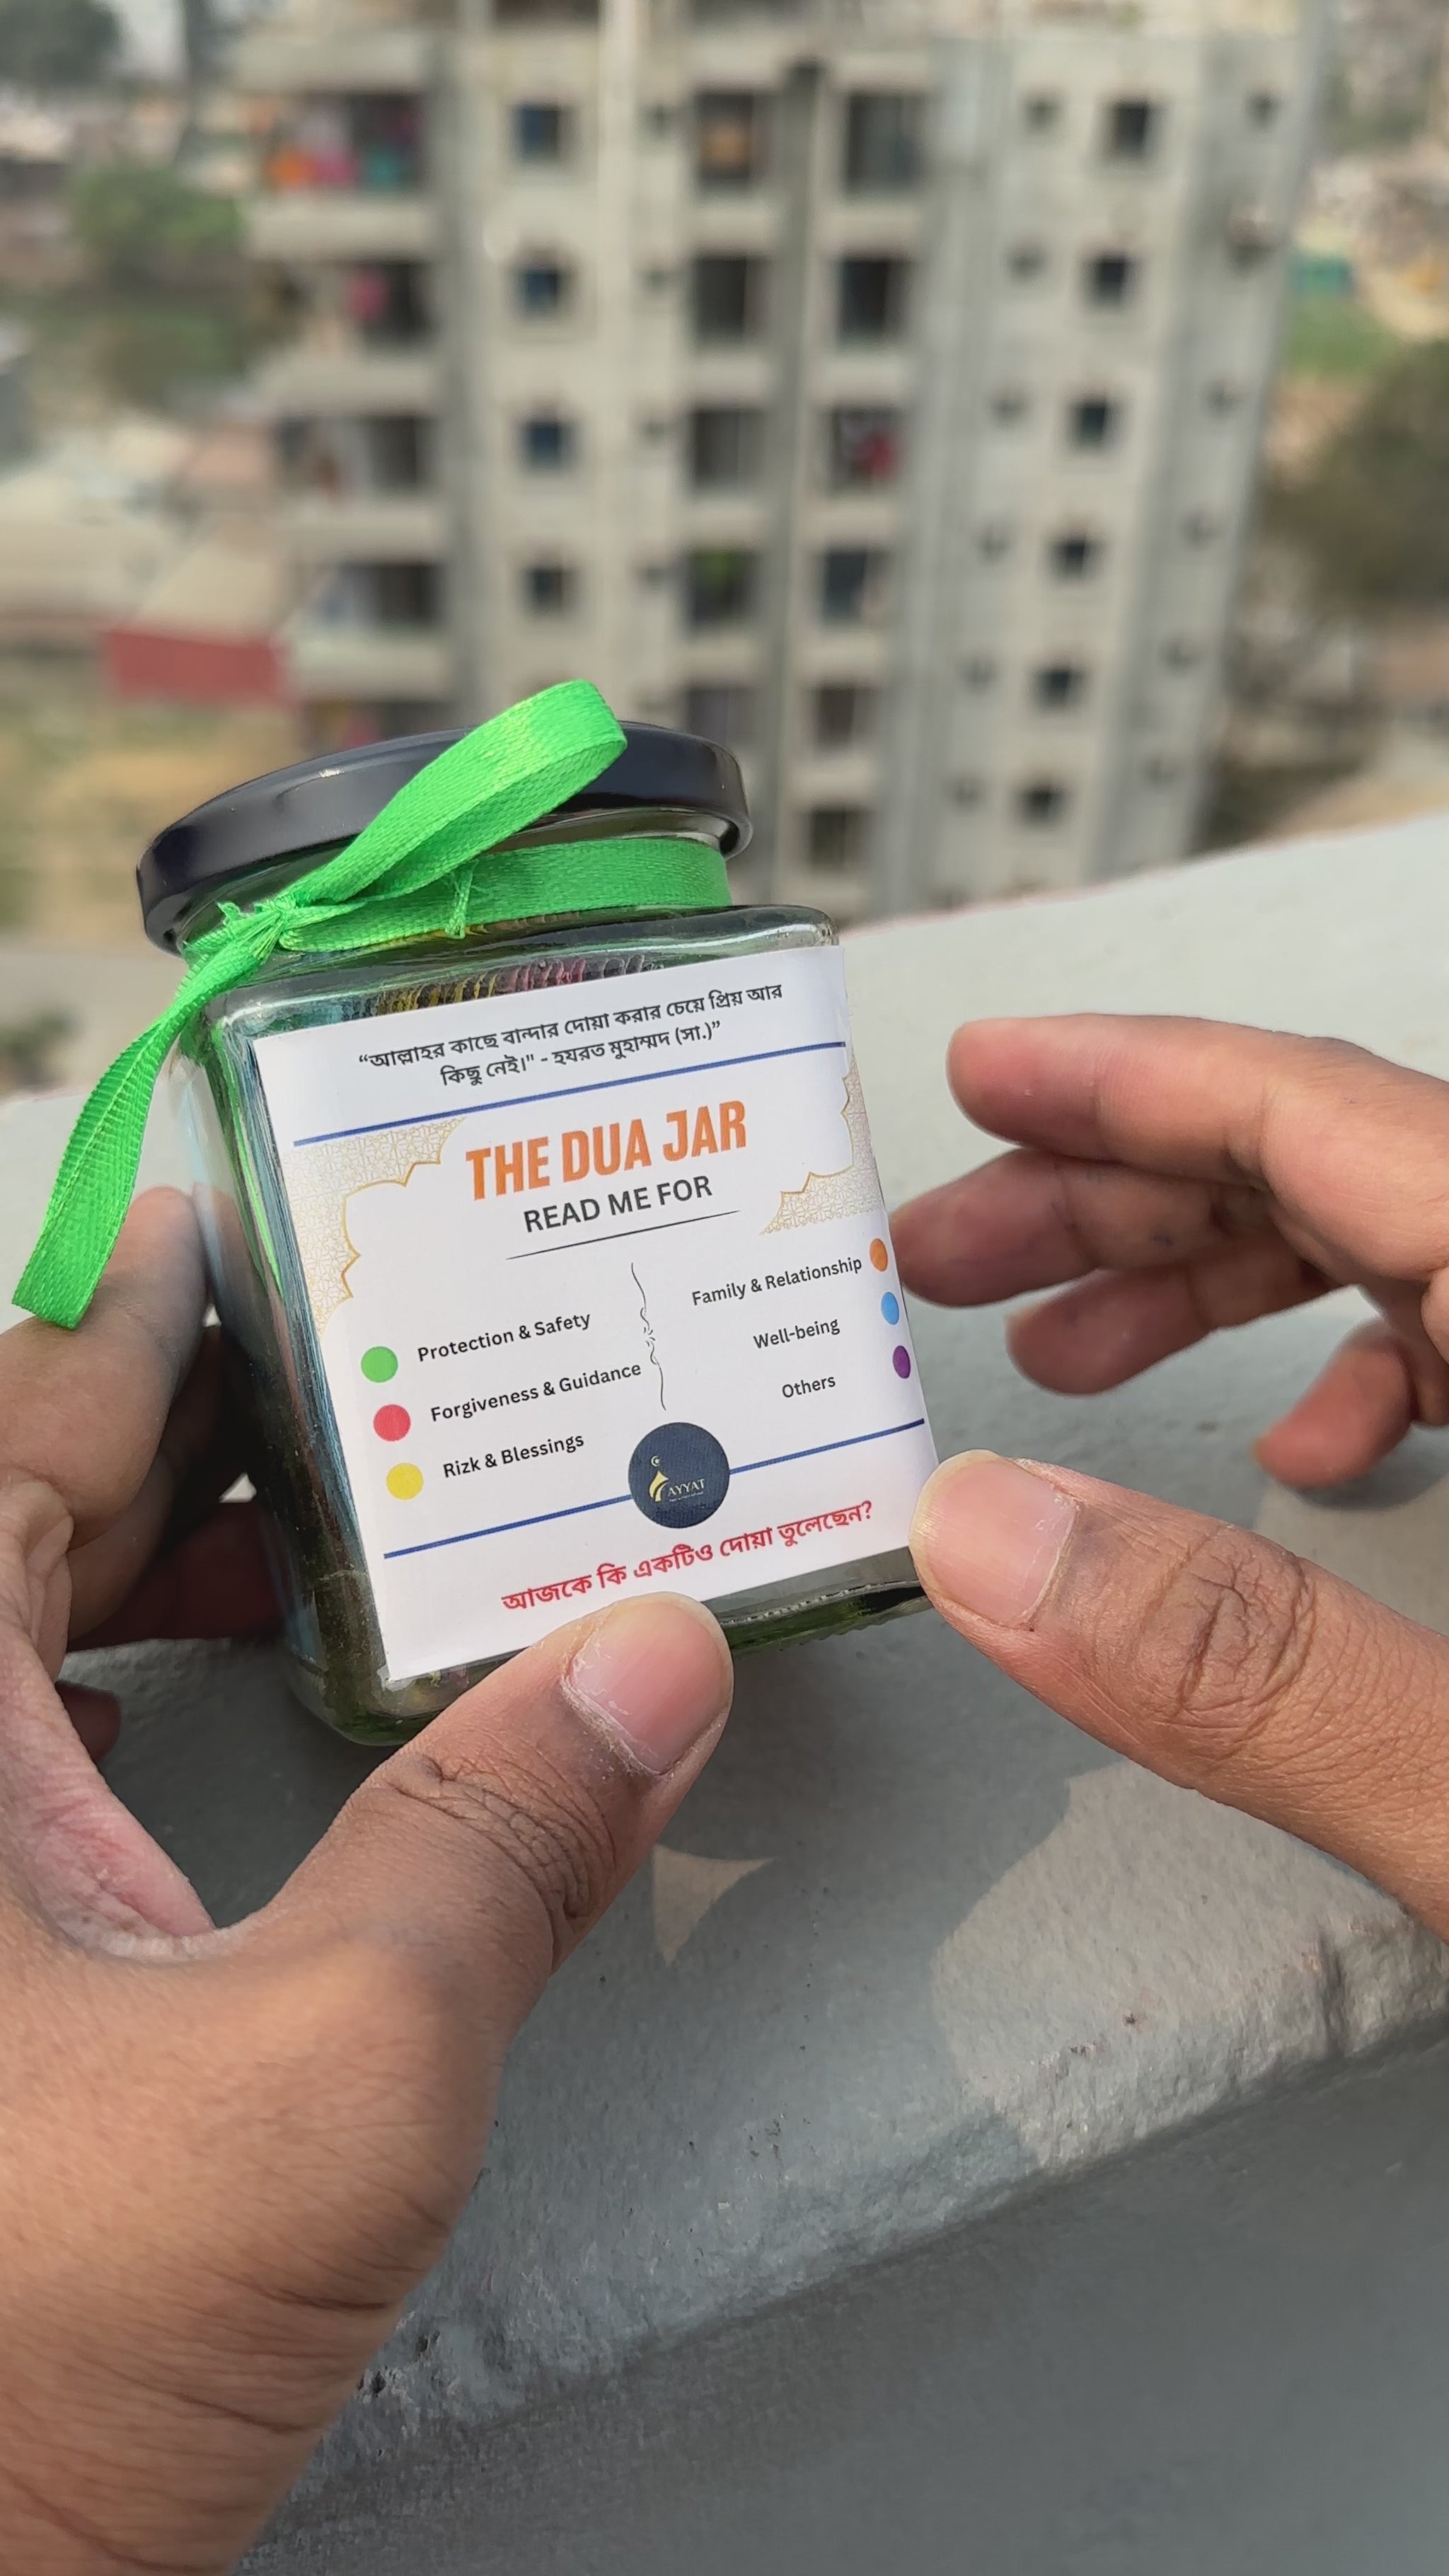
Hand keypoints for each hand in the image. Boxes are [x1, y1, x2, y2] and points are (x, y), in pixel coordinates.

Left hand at [0, 1190, 731, 2572]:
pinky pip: (3, 1758)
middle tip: (347, 1386)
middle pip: (2, 1515)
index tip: (233, 1221)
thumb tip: (651, 1670)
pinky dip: (105, 1696)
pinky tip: (215, 1727)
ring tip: (317, 1548)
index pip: (10, 1429)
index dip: (135, 1310)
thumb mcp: (323, 2084)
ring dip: (147, 1569)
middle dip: (179, 1436)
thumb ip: (501, 1847)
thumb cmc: (16, 2381)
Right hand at [895, 1016, 1448, 1941]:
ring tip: (1057, 1352)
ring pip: (1411, 1244)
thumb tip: (982, 1541)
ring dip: (1220, 1283)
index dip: (1139, 1079)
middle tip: (946, 1261)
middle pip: (1354, 1169)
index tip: (984, 1073)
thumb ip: (1255, 1669)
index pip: (1339, 1120)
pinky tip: (1289, 1456)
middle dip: (1128, 1200)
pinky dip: (1359, 1367)